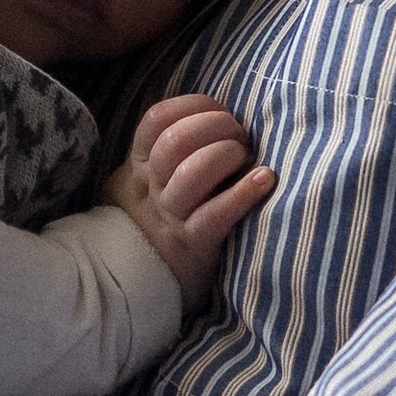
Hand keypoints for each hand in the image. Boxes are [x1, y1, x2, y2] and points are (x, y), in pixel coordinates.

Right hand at [104, 92, 276, 307]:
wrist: (130, 288)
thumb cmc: (152, 225)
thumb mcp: (141, 185)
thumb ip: (162, 155)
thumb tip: (211, 119)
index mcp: (138, 166)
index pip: (158, 120)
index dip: (192, 106)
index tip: (218, 110)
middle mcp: (150, 188)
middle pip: (176, 141)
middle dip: (216, 127)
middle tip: (239, 137)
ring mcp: (169, 217)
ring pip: (192, 172)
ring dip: (227, 156)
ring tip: (247, 160)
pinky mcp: (192, 245)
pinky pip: (216, 214)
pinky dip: (244, 193)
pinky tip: (265, 180)